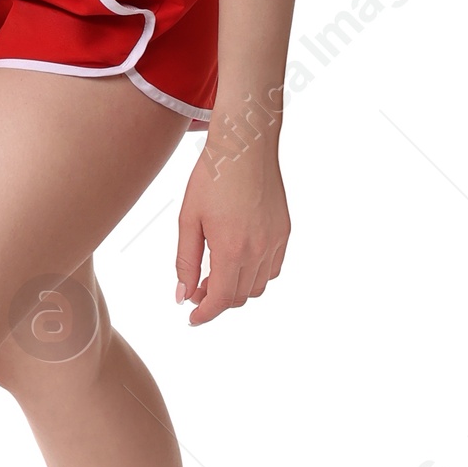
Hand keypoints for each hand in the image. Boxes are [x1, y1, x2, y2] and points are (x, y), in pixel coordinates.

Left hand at [175, 123, 289, 324]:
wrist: (244, 147)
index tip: (192, 319)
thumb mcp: (188, 220)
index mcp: (232, 249)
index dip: (205, 314)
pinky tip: (237, 260)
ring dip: (236, 289)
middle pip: (239, 296)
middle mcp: (259, 250)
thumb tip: (182, 296)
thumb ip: (185, 262)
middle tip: (196, 289)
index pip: (221, 299)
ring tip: (214, 274)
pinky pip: (273, 268)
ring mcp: (275, 241)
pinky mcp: (284, 232)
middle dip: (216, 300)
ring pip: (258, 286)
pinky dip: (255, 274)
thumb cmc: (211, 179)